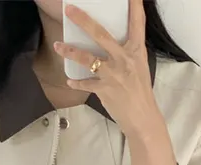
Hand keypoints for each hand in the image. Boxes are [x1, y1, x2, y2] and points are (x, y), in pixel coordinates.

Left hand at [55, 0, 164, 139]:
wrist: (142, 118)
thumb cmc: (140, 93)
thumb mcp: (139, 66)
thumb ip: (126, 53)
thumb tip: (111, 43)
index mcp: (136, 51)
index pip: (136, 23)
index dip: (134, 6)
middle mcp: (124, 59)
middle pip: (100, 34)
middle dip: (83, 20)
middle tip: (69, 10)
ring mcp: (113, 74)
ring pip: (87, 58)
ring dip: (70, 51)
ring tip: (58, 46)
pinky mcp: (104, 90)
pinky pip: (85, 83)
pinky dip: (76, 82)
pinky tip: (69, 80)